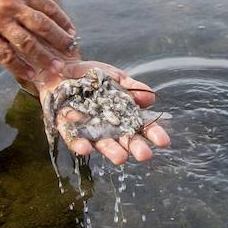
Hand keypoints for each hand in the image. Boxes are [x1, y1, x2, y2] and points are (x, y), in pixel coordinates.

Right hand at [0, 0, 77, 80]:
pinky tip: (31, 74)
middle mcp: (11, 5)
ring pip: (27, 43)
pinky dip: (21, 67)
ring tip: (57, 68)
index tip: (72, 33)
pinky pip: (6, 56)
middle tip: (71, 52)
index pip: (48, 7)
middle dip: (59, 40)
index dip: (62, 21)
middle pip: (42, 25)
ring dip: (44, 58)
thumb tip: (46, 18)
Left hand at [37, 61, 170, 164]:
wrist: (63, 68)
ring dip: (110, 152)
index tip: (163, 141)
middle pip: (123, 141)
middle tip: (144, 155)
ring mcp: (87, 129)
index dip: (152, 134)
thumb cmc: (92, 76)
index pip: (141, 127)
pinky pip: (72, 138)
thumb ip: (132, 87)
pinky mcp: (66, 127)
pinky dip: (79, 144)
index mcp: (122, 116)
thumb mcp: (116, 77)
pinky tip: (86, 149)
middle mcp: (107, 127)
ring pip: (100, 144)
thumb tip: (150, 98)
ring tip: (121, 158)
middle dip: (134, 148)